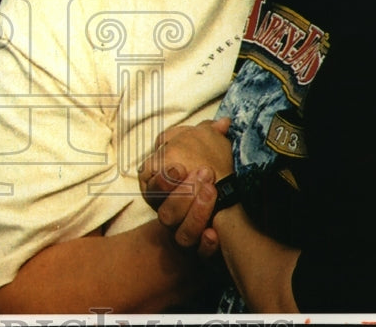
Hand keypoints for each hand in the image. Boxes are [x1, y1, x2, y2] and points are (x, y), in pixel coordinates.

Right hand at [138, 119, 232, 256]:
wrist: (224, 211)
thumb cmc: (210, 175)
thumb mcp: (208, 151)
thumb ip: (210, 135)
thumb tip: (224, 122)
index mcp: (164, 193)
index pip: (151, 189)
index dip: (163, 180)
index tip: (180, 166)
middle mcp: (170, 216)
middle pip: (166, 212)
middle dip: (184, 192)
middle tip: (205, 173)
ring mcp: (185, 235)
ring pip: (181, 234)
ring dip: (196, 212)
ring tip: (212, 192)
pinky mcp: (200, 251)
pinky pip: (198, 254)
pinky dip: (205, 244)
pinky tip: (214, 233)